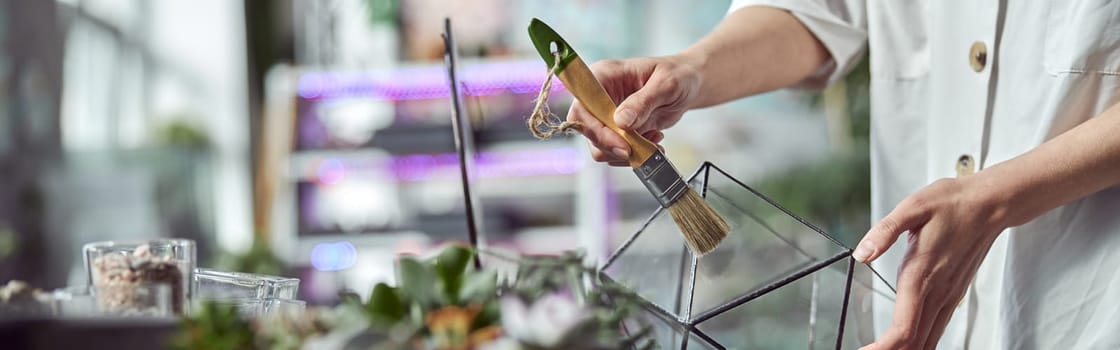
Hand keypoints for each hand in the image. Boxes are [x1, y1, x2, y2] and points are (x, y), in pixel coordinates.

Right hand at [566, 56, 700, 165]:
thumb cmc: (677, 75)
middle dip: (613, 146)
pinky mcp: (617, 131)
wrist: (688, 84)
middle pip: (587, 130)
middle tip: (640, 149)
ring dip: (627, 152)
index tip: (622, 144)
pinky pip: (616, 152)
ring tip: (654, 140)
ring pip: (599, 146)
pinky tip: (654, 141)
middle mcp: (599, 96)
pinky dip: (636, 154)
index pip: (582, 106)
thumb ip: (642, 102)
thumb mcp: (666, 84)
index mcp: (603, 76)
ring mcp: (606, 115)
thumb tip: (621, 122)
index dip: (596, 129)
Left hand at [853, 176, 1008, 349]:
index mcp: (922, 275)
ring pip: (928, 339)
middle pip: (915, 342)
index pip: (904, 328)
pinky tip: (908, 346)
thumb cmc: (952, 203)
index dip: (884, 348)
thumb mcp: (913, 207)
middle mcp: (938, 292)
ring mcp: (948, 296)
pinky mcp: (953, 294)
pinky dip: (920, 343)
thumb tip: (862, 254)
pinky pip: (936, 328)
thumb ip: (885, 231)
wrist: (989, 204)